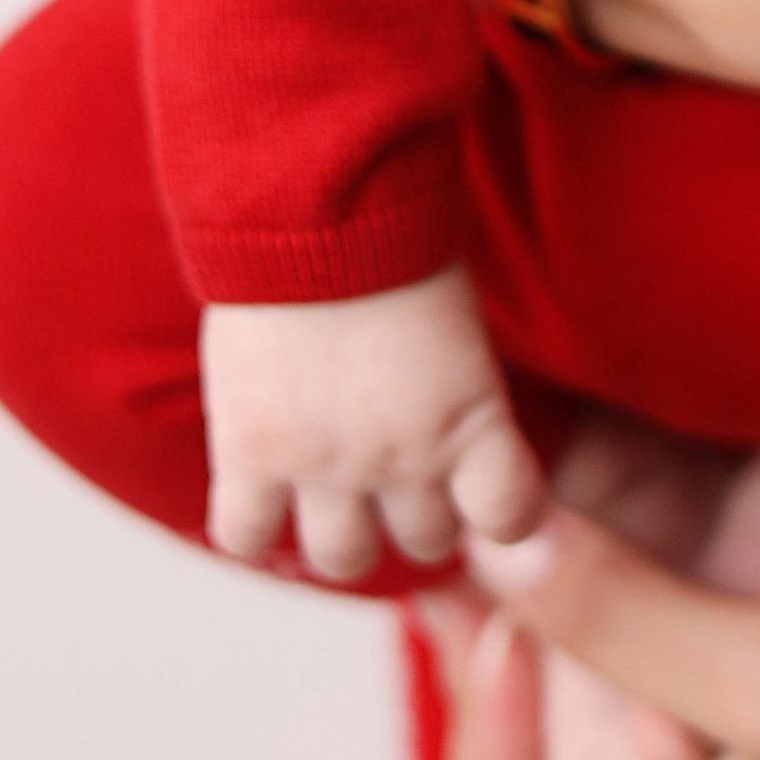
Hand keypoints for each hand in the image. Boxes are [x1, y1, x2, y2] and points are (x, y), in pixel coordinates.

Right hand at [200, 266, 543, 581]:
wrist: (313, 202)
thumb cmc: (393, 237)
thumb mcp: (458, 319)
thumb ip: (461, 388)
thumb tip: (463, 432)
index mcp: (473, 420)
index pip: (512, 517)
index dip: (496, 509)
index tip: (479, 488)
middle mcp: (406, 457)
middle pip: (428, 540)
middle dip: (416, 510)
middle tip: (395, 465)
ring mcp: (325, 464)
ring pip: (346, 557)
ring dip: (342, 527)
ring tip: (330, 482)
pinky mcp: (251, 454)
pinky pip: (247, 536)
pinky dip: (252, 521)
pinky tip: (258, 483)